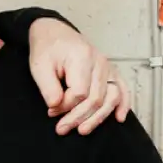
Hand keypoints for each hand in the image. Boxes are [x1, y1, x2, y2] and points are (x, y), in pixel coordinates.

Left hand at [28, 18, 132, 134]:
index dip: (66, 107)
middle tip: (62, 128)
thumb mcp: (39, 66)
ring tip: (83, 130)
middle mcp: (99, 62)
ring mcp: (107, 66)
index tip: (52, 111)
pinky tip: (119, 117)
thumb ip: (48, 88)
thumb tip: (57, 106)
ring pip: (111, 98)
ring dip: (98, 118)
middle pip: (96, 98)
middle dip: (78, 118)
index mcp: (82, 57)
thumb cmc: (47, 48)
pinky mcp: (109, 71)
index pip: (80, 93)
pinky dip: (123, 104)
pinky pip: (122, 89)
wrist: (53, 33)